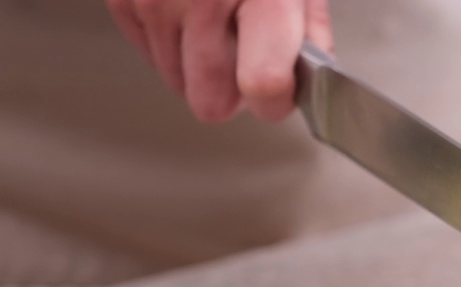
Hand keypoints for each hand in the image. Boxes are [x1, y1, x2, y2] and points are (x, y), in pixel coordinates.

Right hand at [106, 0, 331, 121]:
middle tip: (246, 59)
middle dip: (232, 93)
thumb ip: (310, 26)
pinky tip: (188, 9)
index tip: (280, 95)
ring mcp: (155, 0)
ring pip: (176, 83)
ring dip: (199, 66)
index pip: (263, 82)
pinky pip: (148, 53)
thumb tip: (311, 73)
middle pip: (209, 101)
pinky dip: (170, 41)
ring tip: (216, 19)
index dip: (275, 102)